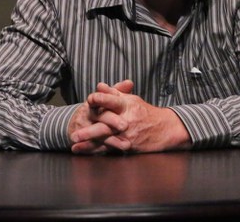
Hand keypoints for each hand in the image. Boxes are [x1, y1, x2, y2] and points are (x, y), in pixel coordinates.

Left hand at [70, 80, 191, 154]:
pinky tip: (87, 153)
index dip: (101, 98)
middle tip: (74, 134)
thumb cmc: (145, 112)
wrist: (165, 129)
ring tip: (76, 147)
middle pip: (106, 124)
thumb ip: (113, 93)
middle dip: (90, 130)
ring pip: (106, 140)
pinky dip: (98, 151)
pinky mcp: (129, 146)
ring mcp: (128, 134)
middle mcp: (127, 120)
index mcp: (127, 105)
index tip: (89, 98)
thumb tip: (98, 86)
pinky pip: (111, 149)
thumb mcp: (131, 100)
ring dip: (90, 144)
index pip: (112, 100)